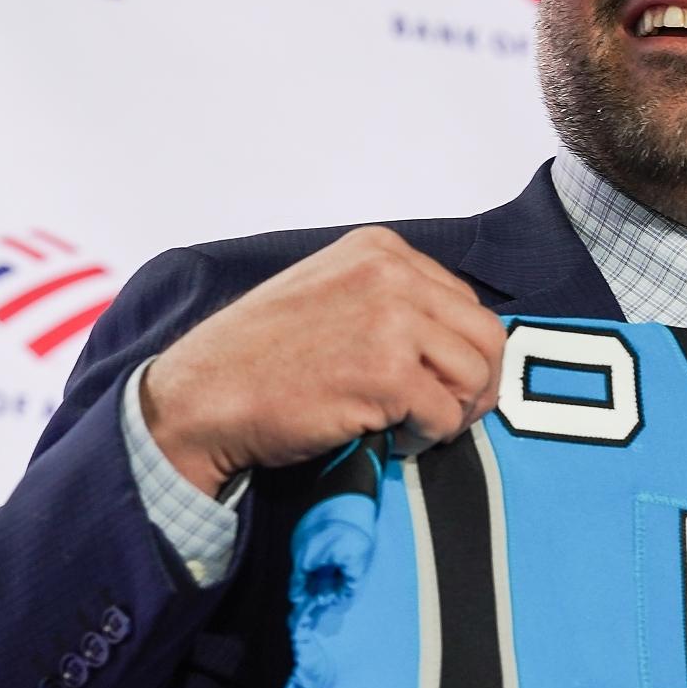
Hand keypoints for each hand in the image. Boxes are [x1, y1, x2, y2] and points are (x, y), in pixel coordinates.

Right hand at [140, 227, 506, 493]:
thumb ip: (390, 298)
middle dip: (476, 384)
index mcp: (379, 249)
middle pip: (485, 335)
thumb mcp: (328, 292)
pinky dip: (427, 438)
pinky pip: (446, 416)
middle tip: (447, 415)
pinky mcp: (388, 375)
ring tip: (414, 426)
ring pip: (475, 375)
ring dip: (454, 412)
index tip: (436, 381)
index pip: (463, 300)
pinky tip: (391, 438)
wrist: (201, 398)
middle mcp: (390, 274)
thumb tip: (453, 335)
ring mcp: (391, 322)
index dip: (459, 350)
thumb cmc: (258, 356)